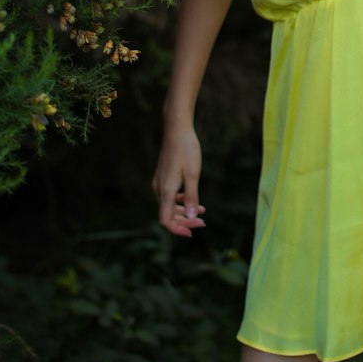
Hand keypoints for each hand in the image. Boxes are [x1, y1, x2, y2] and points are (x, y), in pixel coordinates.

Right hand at [152, 123, 206, 237]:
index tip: (193, 232)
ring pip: (168, 206)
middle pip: (168, 215)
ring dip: (183, 212)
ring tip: (202, 212)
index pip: (165, 220)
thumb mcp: (193, 174)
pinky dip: (180, 202)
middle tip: (203, 222)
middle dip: (185, 221)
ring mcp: (159, 183)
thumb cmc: (186, 150)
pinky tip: (193, 200)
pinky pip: (169, 197)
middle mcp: (158, 189)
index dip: (178, 229)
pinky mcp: (162, 178)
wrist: (177, 130)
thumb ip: (191, 197)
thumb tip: (190, 217)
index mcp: (165, 191)